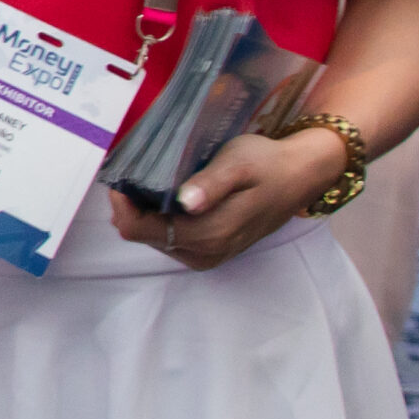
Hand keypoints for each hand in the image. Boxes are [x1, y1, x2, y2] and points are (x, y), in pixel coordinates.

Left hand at [108, 125, 348, 269]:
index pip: (140, 230)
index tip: (118, 177)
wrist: (299, 175)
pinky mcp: (210, 251)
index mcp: (209, 234)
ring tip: (144, 181)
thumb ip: (210, 184)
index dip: (121, 205)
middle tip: (129, 173)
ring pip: (153, 238)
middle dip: (130, 206)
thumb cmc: (266, 163)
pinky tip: (161, 196)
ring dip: (143, 212)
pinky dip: (158, 218)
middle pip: (143, 235)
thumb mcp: (238, 163)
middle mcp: (205, 252)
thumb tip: (186, 202)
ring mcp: (207, 255)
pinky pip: (168, 239)